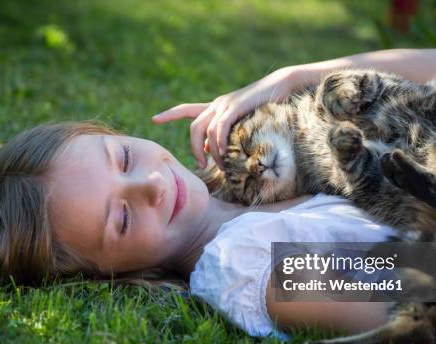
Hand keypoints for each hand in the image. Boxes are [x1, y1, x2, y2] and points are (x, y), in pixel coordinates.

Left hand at [152, 67, 295, 169]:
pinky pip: (219, 127)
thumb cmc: (265, 106)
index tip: (154, 119)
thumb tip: (212, 150)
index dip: (170, 114)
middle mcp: (216, 104)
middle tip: (201, 166)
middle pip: (193, 127)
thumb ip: (226, 134)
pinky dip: (219, 142)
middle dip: (193, 148)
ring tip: (220, 165)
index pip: (186, 109)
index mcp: (215, 107)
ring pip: (204, 130)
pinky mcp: (235, 107)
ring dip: (209, 152)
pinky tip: (223, 153)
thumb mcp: (242, 122)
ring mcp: (224, 105)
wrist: (282, 87)